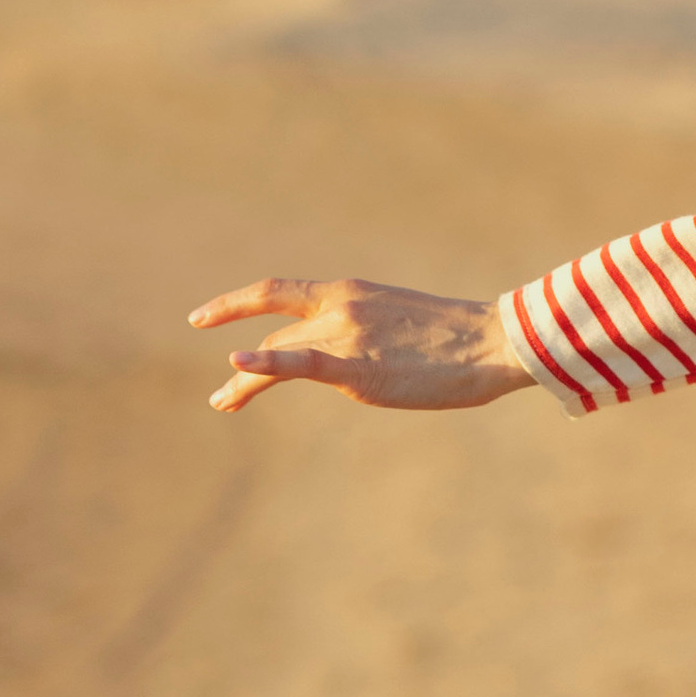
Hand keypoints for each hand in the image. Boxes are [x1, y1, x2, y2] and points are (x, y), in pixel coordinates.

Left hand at [189, 278, 537, 414]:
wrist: (493, 341)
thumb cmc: (456, 338)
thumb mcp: (396, 322)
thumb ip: (363, 334)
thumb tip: (349, 358)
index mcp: (346, 292)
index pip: (276, 293)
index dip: (233, 304)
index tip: (202, 319)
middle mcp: (337, 308)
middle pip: (275, 339)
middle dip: (244, 370)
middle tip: (223, 399)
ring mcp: (344, 335)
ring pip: (276, 357)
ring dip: (242, 384)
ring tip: (222, 404)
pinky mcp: (356, 367)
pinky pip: (298, 365)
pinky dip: (263, 366)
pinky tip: (234, 366)